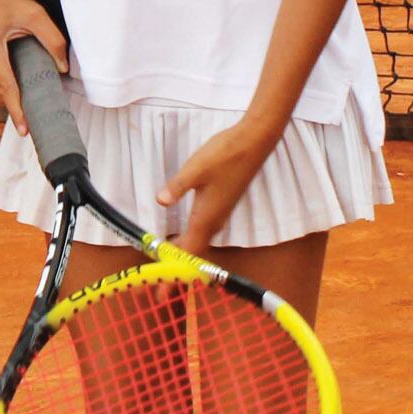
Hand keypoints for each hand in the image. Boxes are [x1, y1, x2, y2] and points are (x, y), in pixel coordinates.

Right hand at [0, 0, 67, 133]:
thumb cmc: (5, 2)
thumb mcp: (34, 14)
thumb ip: (53, 39)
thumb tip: (62, 68)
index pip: (5, 86)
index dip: (16, 110)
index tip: (24, 128)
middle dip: (14, 99)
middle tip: (29, 89)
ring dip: (1, 98)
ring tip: (13, 80)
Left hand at [156, 122, 272, 255]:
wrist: (252, 143)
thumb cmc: (224, 155)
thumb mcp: (195, 169)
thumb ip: (177, 186)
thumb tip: (160, 201)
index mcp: (206, 215)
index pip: (191, 250)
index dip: (176, 262)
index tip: (161, 270)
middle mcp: (216, 219)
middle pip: (197, 249)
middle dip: (180, 258)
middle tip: (160, 262)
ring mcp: (222, 212)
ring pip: (203, 239)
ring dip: (188, 246)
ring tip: (169, 248)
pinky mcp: (224, 204)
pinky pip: (208, 229)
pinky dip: (195, 234)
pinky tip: (187, 227)